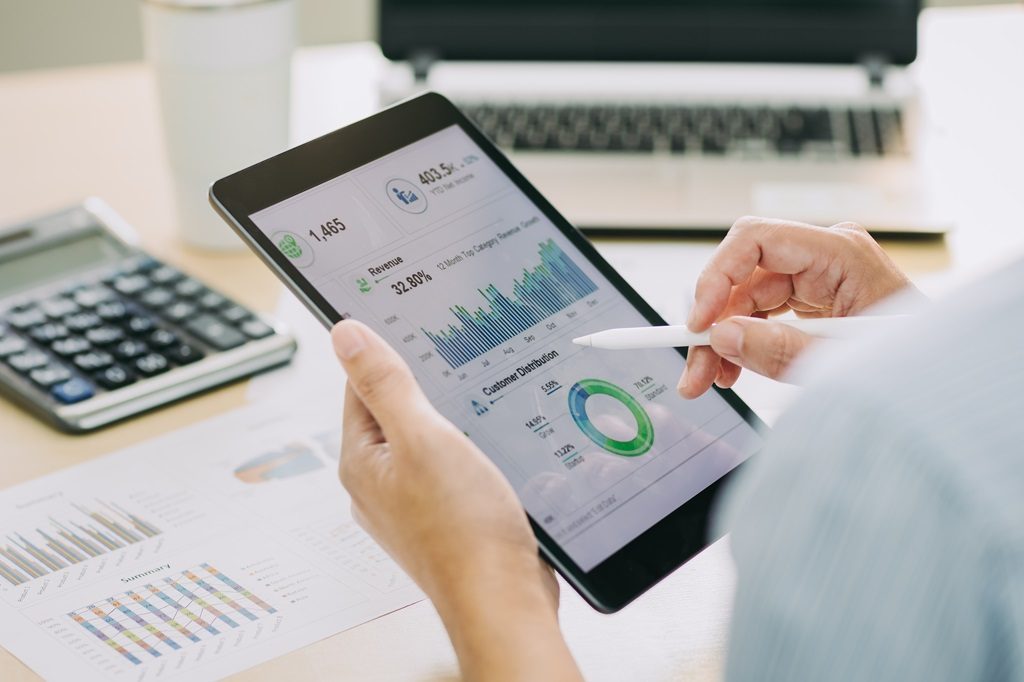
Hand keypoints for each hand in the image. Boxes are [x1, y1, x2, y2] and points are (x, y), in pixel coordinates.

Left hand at [331, 320, 581, 680]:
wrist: (502, 597)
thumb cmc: (462, 528)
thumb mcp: (422, 437)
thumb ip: (384, 384)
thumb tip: (345, 335)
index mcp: (361, 462)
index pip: (359, 386)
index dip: (385, 351)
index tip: (412, 325)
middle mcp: (379, 483)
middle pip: (392, 411)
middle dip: (422, 385)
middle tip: (455, 360)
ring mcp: (411, 502)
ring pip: (424, 439)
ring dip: (448, 418)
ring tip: (475, 400)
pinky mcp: (443, 515)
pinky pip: (447, 466)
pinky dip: (465, 448)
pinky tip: (489, 443)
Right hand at [679, 217, 913, 398]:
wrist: (943, 379)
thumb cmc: (913, 364)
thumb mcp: (839, 363)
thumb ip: (778, 350)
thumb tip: (722, 337)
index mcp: (840, 253)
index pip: (756, 240)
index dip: (717, 277)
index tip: (699, 323)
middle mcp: (824, 256)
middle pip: (744, 277)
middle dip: (713, 323)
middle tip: (694, 369)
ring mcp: (818, 276)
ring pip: (747, 299)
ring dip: (723, 339)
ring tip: (710, 380)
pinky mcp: (813, 299)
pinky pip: (764, 314)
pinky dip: (744, 341)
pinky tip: (733, 369)